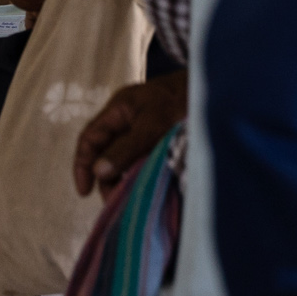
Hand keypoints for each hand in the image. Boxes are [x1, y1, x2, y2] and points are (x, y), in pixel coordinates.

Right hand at [71, 70, 188, 196]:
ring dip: (124, 179)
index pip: (89, 139)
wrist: (214, 93)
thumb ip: (125, 148)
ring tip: (131, 199)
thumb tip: (99, 172)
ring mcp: (143, 131)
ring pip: (124, 160)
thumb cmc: (181, 101)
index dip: (82, 164)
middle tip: (115, 202)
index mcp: (118, 110)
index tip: (84, 192)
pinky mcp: (158, 142)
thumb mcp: (151, 125)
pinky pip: (141, 161)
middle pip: (105, 153)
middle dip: (107, 179)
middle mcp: (127, 121)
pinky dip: (140, 175)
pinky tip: (145, 188)